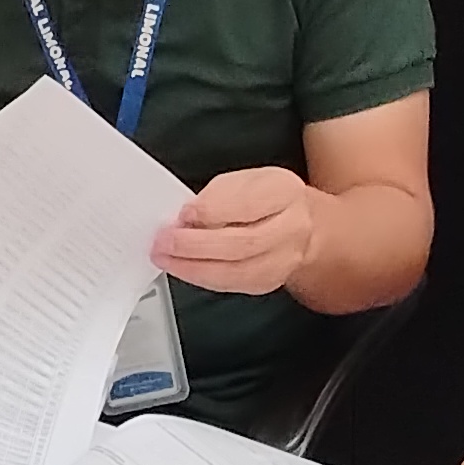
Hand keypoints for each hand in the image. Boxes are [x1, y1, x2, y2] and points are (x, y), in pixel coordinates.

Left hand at [152, 166, 321, 295]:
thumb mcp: (243, 179)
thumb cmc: (265, 198)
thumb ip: (218, 195)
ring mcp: (284, 260)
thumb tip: (189, 218)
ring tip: (167, 258)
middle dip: (195, 245)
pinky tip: (184, 269)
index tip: (183, 214)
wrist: (298, 224)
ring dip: (194, 267)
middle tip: (164, 241)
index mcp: (284, 192)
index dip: (211, 211)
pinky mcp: (269, 282)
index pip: (248, 205)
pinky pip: (232, 285)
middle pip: (243, 243)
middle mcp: (292, 228)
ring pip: (237, 272)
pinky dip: (202, 277)